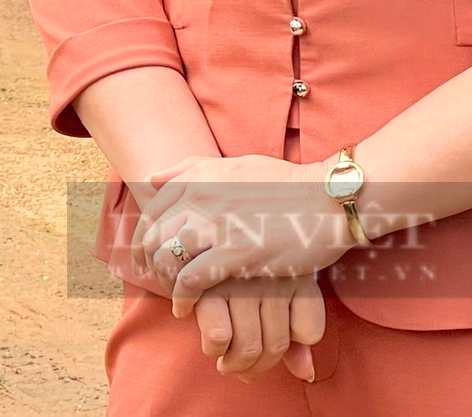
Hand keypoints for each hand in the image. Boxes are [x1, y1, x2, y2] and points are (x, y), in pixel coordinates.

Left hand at [132, 155, 351, 308]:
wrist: (327, 199)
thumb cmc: (286, 184)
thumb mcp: (236, 164)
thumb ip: (192, 168)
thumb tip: (153, 177)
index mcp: (199, 175)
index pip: (152, 209)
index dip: (144, 236)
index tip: (147, 255)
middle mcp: (201, 196)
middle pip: (153, 234)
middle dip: (147, 261)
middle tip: (154, 279)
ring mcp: (216, 224)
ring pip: (167, 257)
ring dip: (164, 281)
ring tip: (172, 295)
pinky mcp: (235, 253)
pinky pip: (191, 279)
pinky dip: (182, 297)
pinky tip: (186, 307)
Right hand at [189, 274, 326, 382]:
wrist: (198, 234)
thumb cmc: (245, 268)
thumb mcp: (281, 290)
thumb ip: (296, 332)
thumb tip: (308, 376)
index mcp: (298, 274)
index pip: (308, 333)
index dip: (289, 348)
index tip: (266, 347)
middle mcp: (274, 276)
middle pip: (276, 345)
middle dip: (255, 367)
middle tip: (239, 369)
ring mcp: (242, 281)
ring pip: (249, 346)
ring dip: (233, 363)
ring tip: (223, 359)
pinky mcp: (208, 284)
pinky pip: (219, 336)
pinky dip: (213, 347)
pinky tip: (209, 342)